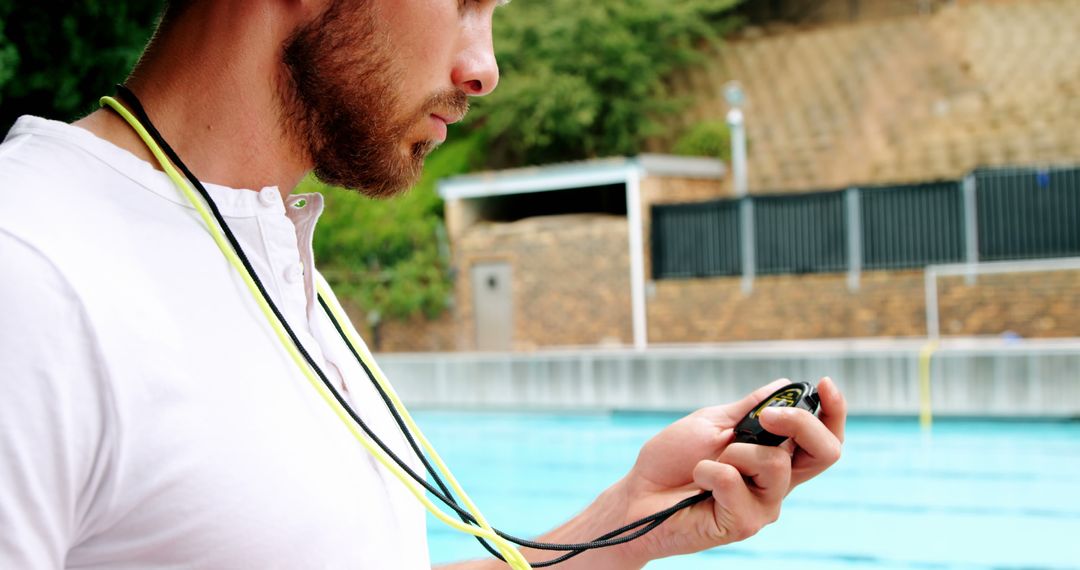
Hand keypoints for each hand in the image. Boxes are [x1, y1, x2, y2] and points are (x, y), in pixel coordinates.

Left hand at [611, 377, 845, 565]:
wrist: (638, 494)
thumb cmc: (671, 460)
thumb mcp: (713, 422)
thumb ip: (751, 409)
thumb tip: (786, 385)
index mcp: (774, 455)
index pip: (822, 437)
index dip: (834, 411)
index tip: (824, 383)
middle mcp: (777, 482)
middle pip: (826, 452)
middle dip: (800, 422)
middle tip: (765, 417)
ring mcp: (763, 505)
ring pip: (776, 464)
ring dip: (734, 452)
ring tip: (707, 462)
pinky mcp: (743, 524)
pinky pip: (737, 483)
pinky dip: (710, 471)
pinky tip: (697, 480)